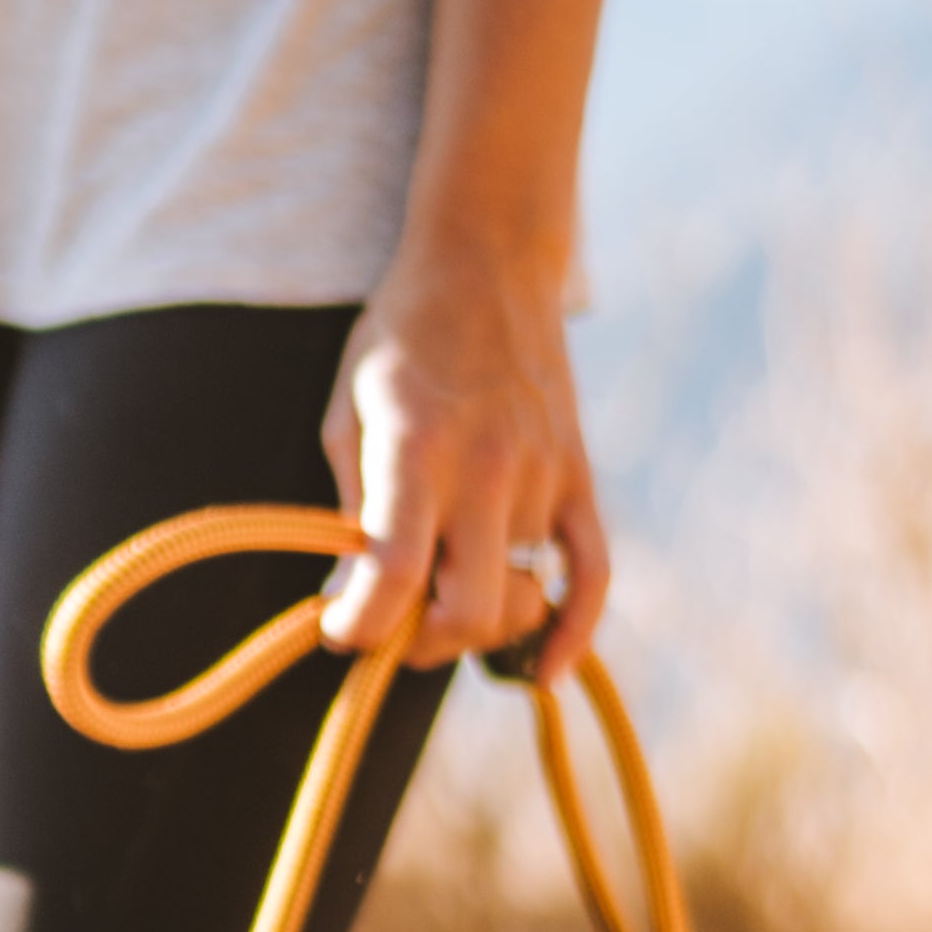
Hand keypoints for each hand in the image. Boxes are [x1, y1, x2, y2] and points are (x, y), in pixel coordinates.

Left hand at [317, 236, 610, 683]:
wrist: (489, 263)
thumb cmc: (399, 341)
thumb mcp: (348, 415)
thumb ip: (352, 512)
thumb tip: (348, 603)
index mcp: (416, 446)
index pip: (396, 571)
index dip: (360, 625)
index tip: (338, 630)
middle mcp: (488, 466)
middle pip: (469, 610)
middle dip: (420, 643)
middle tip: (391, 627)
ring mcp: (544, 474)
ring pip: (515, 597)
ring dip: (471, 615)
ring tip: (436, 588)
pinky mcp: (580, 478)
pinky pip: (593, 576)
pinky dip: (570, 633)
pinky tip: (541, 669)